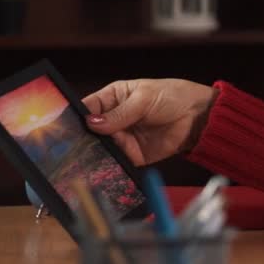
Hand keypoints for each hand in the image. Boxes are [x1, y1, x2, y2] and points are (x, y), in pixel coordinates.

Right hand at [82, 79, 217, 165]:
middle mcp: (113, 119)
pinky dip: (111, 166)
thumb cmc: (173, 96)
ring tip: (86, 158)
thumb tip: (92, 123)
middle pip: (90, 132)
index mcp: (113, 98)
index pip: (87, 109)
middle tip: (71, 148)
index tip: (64, 128)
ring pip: (100, 149)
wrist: (198, 116)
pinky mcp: (133, 155)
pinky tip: (103, 167)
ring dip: (95, 154)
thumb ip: (119, 113)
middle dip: (82, 140)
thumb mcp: (144, 99)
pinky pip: (117, 162)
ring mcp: (122, 138)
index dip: (75, 118)